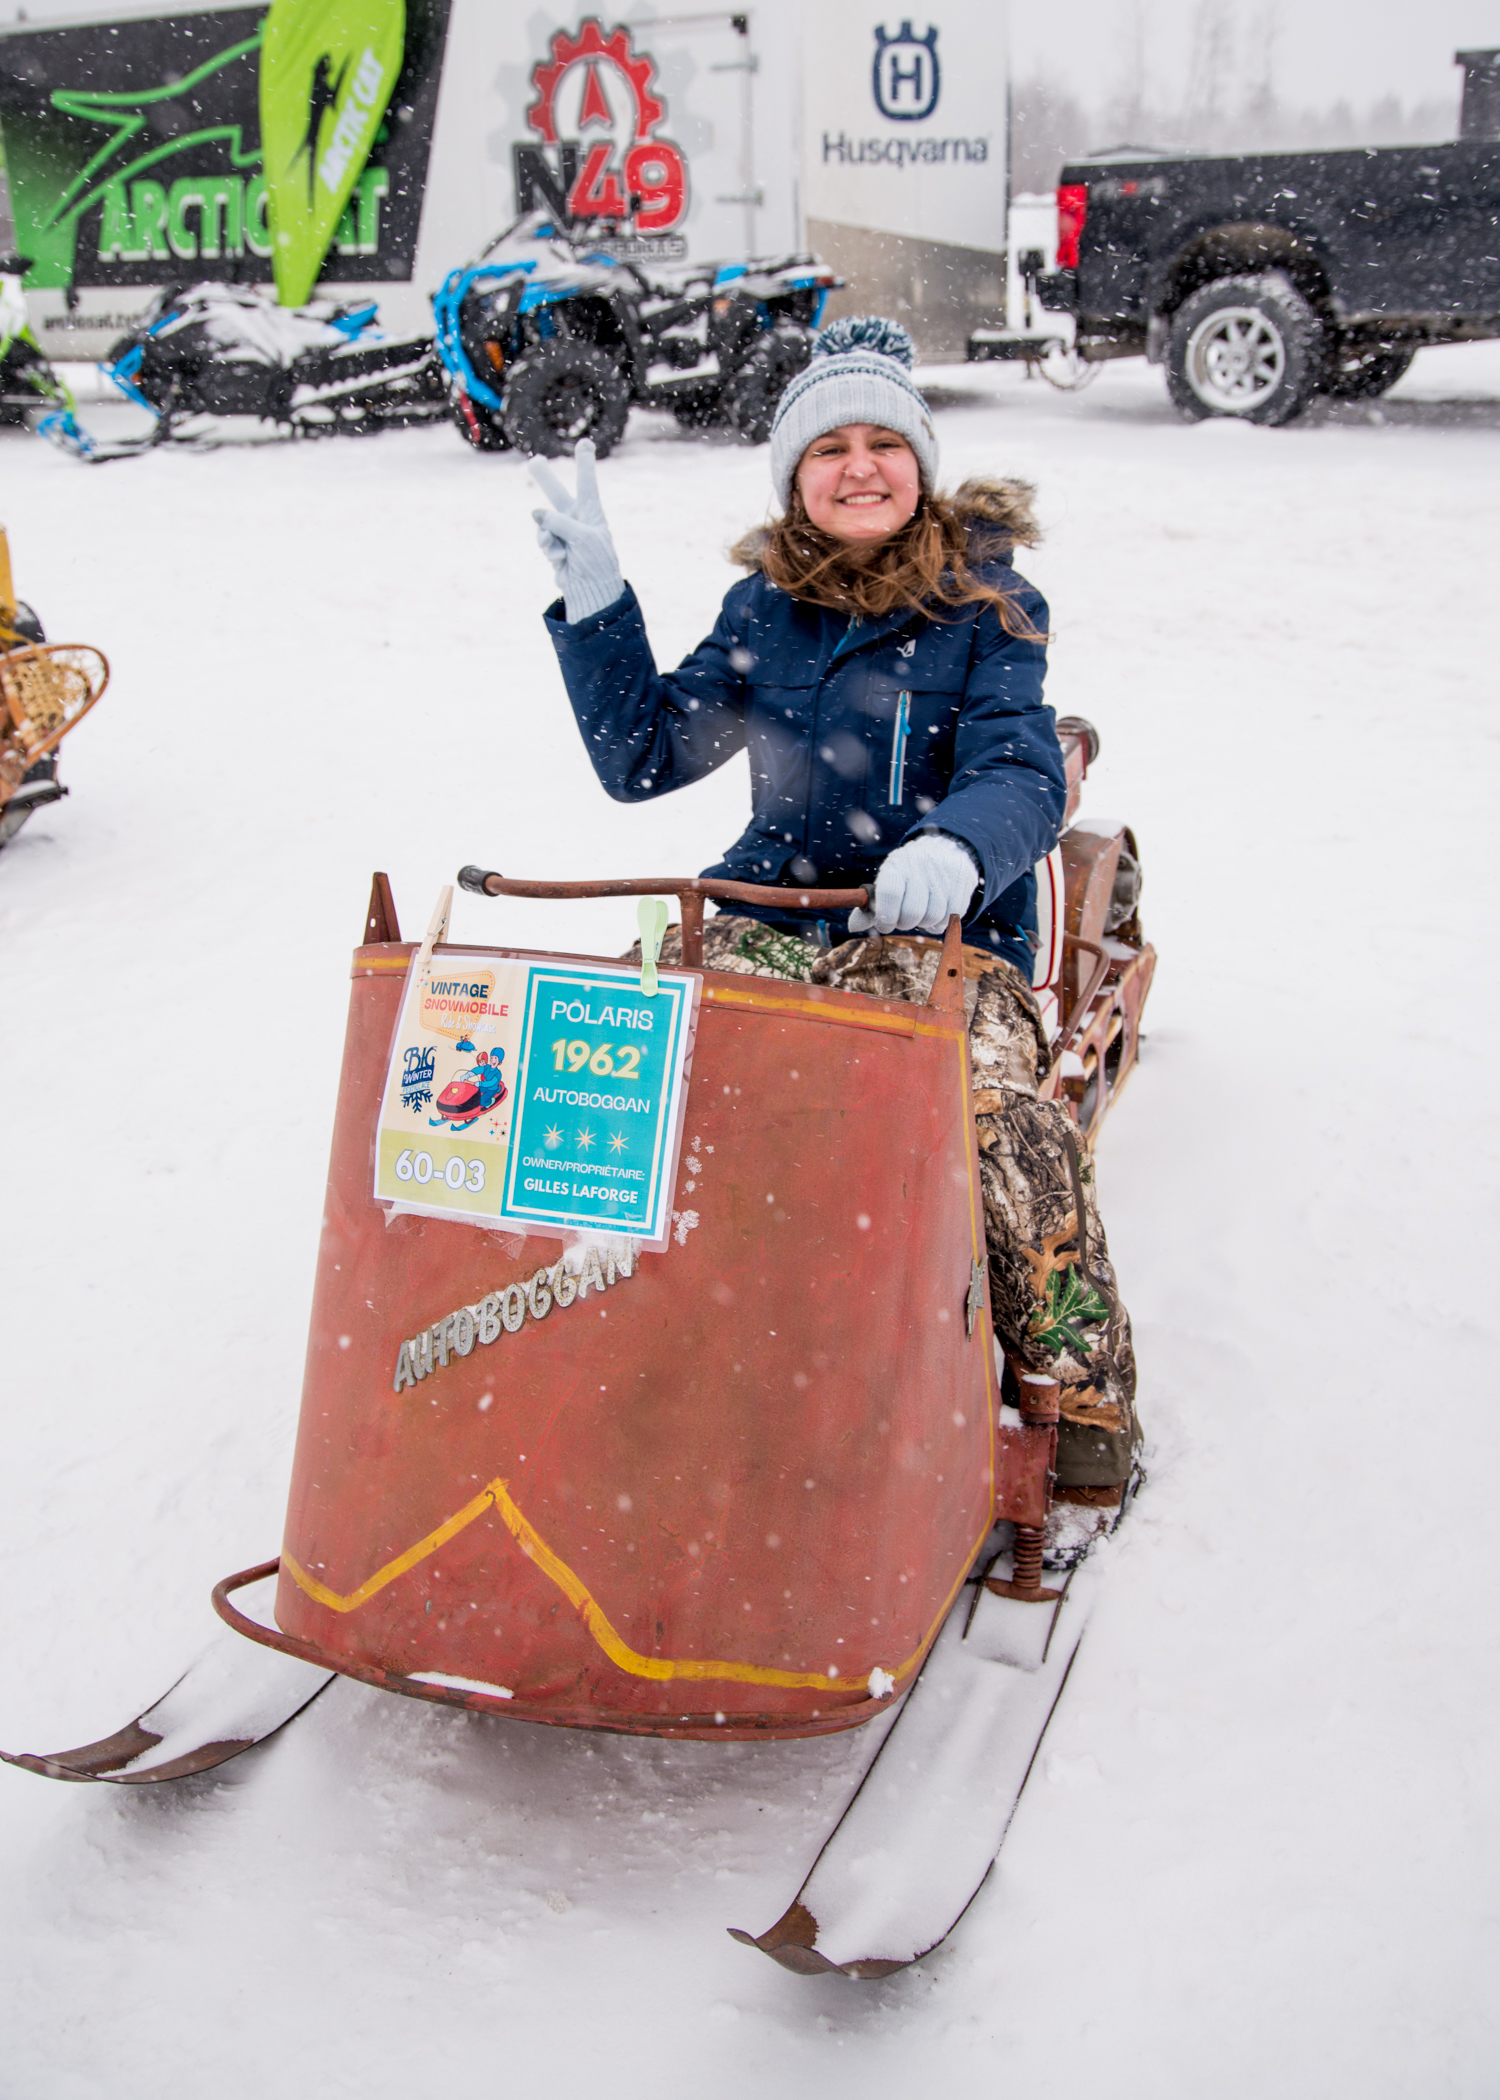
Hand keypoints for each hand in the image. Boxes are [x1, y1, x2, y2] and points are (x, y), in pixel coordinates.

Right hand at [530, 438, 624, 623]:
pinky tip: (560, 559)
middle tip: (534, 462)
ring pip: (543, 521)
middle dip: (544, 478)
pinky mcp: (554, 547)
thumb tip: (535, 512)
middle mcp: (576, 518)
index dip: (584, 462)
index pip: (586, 482)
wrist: (592, 591)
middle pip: (557, 493)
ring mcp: (563, 533)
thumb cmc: (596, 561)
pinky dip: (549, 548)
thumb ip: (558, 520)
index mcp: (591, 511)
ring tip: (559, 550)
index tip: (585, 442)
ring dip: (547, 534)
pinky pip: (543, 539)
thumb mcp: (581, 536)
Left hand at [847, 833, 980, 935]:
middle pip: (912, 911)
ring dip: (923, 924)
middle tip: (903, 920)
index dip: (886, 916)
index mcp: (897, 864)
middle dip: (904, 923)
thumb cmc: (908, 874)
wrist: (944, 849)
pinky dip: (939, 924)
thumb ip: (870, 906)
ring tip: (920, 915)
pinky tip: (934, 915)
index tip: (885, 924)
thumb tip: (853, 926)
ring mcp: (944, 875)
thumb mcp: (888, 882)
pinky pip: (949, 917)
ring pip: (932, 917)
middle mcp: (921, 867)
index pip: (890, 893)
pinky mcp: (962, 883)